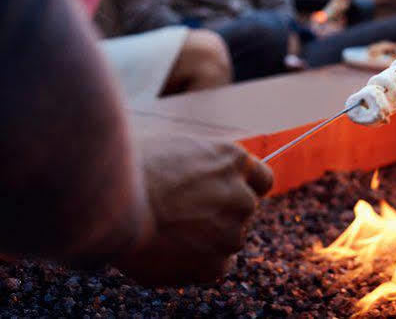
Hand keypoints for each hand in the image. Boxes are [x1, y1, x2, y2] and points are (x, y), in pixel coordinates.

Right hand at [115, 132, 272, 284]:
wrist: (111, 201)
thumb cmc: (131, 168)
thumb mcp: (178, 150)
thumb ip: (205, 167)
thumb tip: (207, 178)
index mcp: (234, 161)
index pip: (262, 180)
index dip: (243, 188)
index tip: (225, 195)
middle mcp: (242, 196)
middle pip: (243, 212)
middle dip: (220, 215)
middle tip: (181, 216)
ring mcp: (231, 232)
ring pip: (228, 241)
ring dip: (206, 241)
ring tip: (166, 233)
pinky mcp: (214, 264)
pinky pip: (214, 268)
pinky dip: (195, 265)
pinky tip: (167, 253)